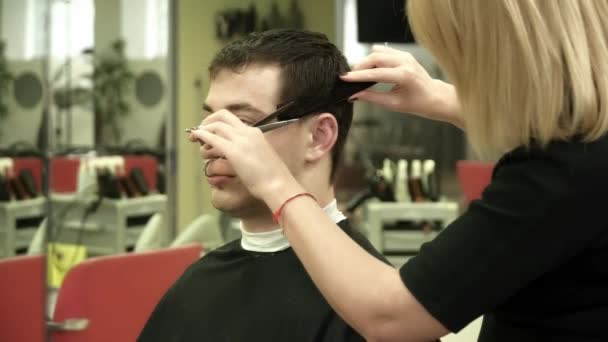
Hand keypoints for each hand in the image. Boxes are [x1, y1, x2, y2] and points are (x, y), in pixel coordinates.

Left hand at [188, 110, 304, 208]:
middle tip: (199, 131)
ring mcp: (240, 141)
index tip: (210, 129)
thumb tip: (236, 155)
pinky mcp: (233, 152)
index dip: (218, 122)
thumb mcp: (261, 157)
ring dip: (203, 132)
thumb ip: (249, 151)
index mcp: (255, 133)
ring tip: (199, 143)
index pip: (232, 120)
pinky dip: (201, 135)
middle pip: (222, 116)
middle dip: (207, 121)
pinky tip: (195, 137)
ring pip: (215, 126)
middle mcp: (247, 133)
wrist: (278, 184)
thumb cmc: (272, 177)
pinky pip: (212, 138)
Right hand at [341, 45, 463, 128]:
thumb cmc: (416, 103)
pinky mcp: (404, 54)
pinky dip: (374, 57)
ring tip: (359, 74)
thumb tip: (353, 95)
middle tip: (350, 77)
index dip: (357, 76)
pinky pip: (384, 51)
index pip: (375, 73)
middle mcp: (405, 62)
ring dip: (366, 62)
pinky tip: (370, 67)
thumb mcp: (393, 104)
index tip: (344, 78)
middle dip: (360, 66)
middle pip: (375, 58)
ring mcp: (405, 55)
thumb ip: (372, 97)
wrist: (434, 96)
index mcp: (404, 76)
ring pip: (378, 52)